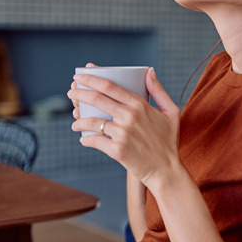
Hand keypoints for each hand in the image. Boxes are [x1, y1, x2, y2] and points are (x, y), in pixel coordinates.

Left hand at [68, 68, 180, 187]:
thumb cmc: (168, 140)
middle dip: (79, 93)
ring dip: (79, 120)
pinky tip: (84, 139)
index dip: (91, 79)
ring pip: (91, 122)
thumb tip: (149, 71)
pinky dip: (86, 140)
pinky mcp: (117, 150)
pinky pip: (94, 141)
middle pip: (96, 99)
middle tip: (71, 92)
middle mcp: (129, 116)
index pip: (109, 86)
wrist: (167, 170)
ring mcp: (122, 134)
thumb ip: (158, 90)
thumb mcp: (170, 112)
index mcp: (140, 105)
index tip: (81, 76)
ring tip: (75, 122)